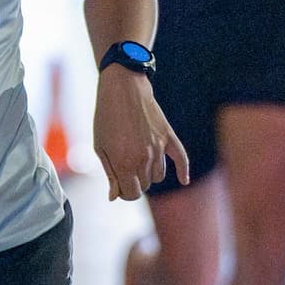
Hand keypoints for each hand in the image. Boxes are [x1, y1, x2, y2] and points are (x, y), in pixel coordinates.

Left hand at [92, 67, 189, 201]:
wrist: (122, 88)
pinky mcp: (168, 136)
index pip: (131, 194)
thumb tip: (114, 197)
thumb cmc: (106, 117)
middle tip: (124, 170)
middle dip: (135, 183)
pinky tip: (184, 180)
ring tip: (137, 161)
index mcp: (124, 163)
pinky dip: (183, 171)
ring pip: (159, 176)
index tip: (118, 185)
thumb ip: (109, 173)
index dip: (123, 192)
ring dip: (149, 174)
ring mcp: (158, 147)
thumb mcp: (100, 147)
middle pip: (145, 186)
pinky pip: (181, 159)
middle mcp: (144, 158)